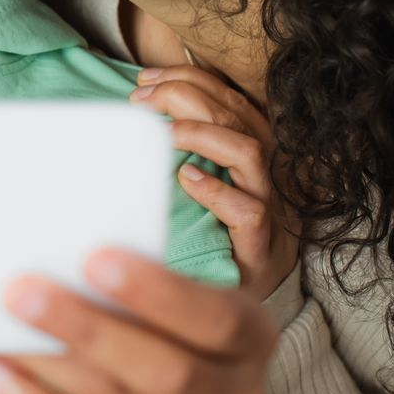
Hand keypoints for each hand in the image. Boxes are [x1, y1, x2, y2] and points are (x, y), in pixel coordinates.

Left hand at [0, 251, 275, 393]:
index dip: (158, 292)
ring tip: (3, 325)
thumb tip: (57, 263)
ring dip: (53, 362)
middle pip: (166, 367)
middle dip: (88, 326)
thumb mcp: (168, 326)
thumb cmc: (158, 358)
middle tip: (22, 289)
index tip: (93, 257)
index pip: (218, 318)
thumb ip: (134, 299)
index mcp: (251, 339)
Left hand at [134, 64, 299, 301]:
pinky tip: (186, 179)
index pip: (227, 97)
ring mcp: (268, 209)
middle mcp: (265, 174)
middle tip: (140, 102)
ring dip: (202, 134)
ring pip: (249, 152)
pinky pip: (250, 212)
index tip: (144, 80)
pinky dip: (217, 191)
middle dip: (185, 96)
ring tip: (163, 135)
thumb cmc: (208, 239)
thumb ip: (174, 150)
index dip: (188, 79)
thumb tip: (126, 116)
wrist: (235, 314)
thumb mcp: (192, 187)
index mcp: (248, 151)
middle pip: (235, 116)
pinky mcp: (261, 249)